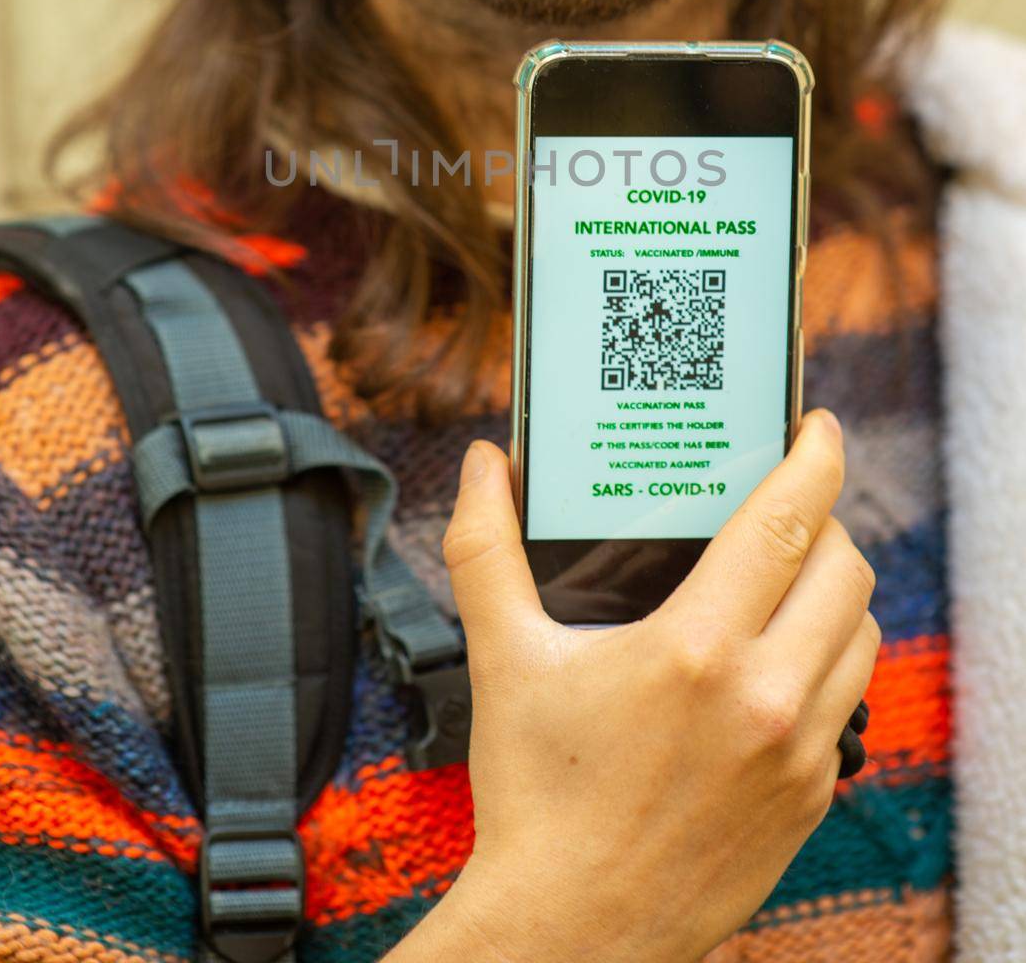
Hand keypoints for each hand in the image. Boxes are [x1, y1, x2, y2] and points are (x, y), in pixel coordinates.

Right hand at [433, 409, 878, 962]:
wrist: (571, 930)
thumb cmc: (536, 795)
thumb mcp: (502, 658)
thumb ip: (485, 548)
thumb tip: (480, 465)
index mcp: (695, 649)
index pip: (785, 522)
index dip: (812, 456)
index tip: (814, 425)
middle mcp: (765, 697)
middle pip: (842, 568)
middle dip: (822, 519)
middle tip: (785, 503)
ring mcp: (799, 754)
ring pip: (858, 633)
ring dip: (832, 590)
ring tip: (785, 576)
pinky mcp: (811, 798)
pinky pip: (848, 702)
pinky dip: (827, 660)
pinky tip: (776, 659)